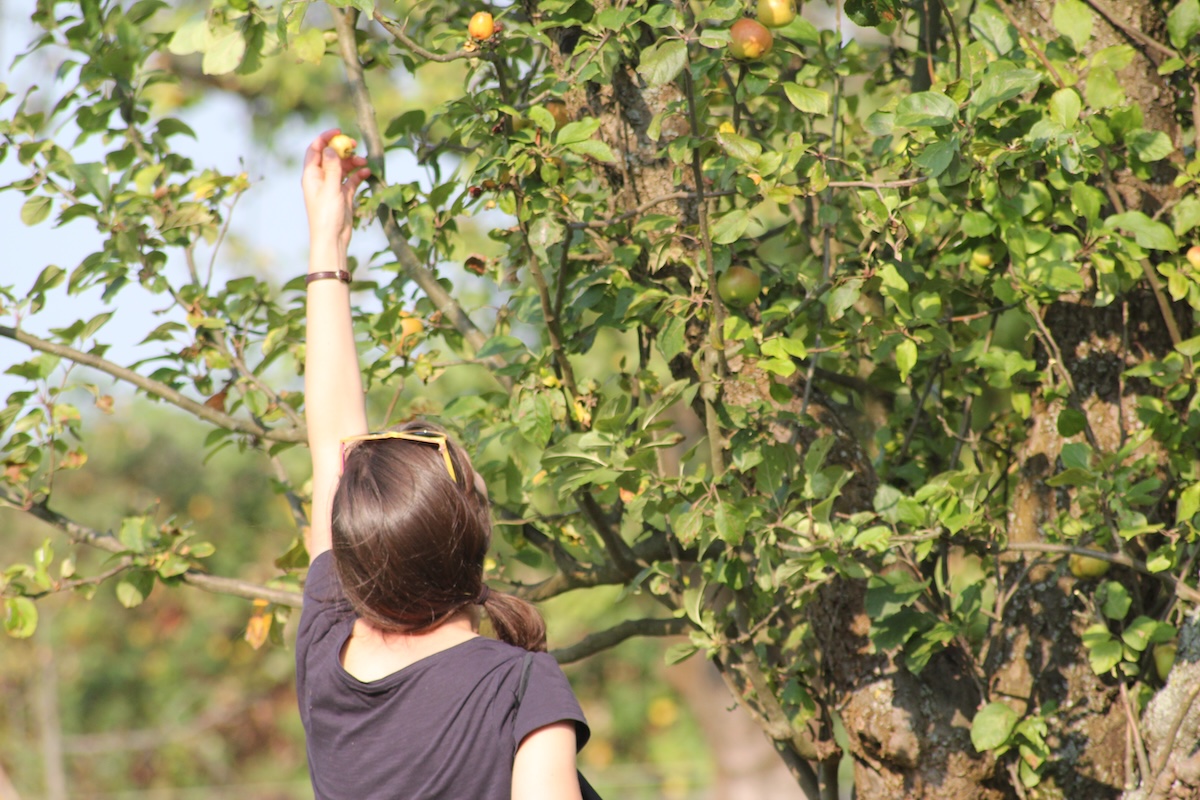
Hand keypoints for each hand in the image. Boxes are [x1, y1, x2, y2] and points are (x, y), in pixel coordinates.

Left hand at [301, 129, 369, 251]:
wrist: (333, 238)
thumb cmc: (326, 215)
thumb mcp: (330, 189)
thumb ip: (332, 167)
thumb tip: (331, 148)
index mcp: (312, 175)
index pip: (315, 150)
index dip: (325, 138)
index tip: (339, 132)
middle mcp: (321, 178)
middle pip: (331, 156)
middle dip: (343, 149)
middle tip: (355, 145)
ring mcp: (333, 186)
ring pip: (343, 167)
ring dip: (353, 162)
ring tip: (364, 162)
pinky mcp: (344, 194)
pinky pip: (352, 179)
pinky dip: (359, 174)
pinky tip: (368, 172)